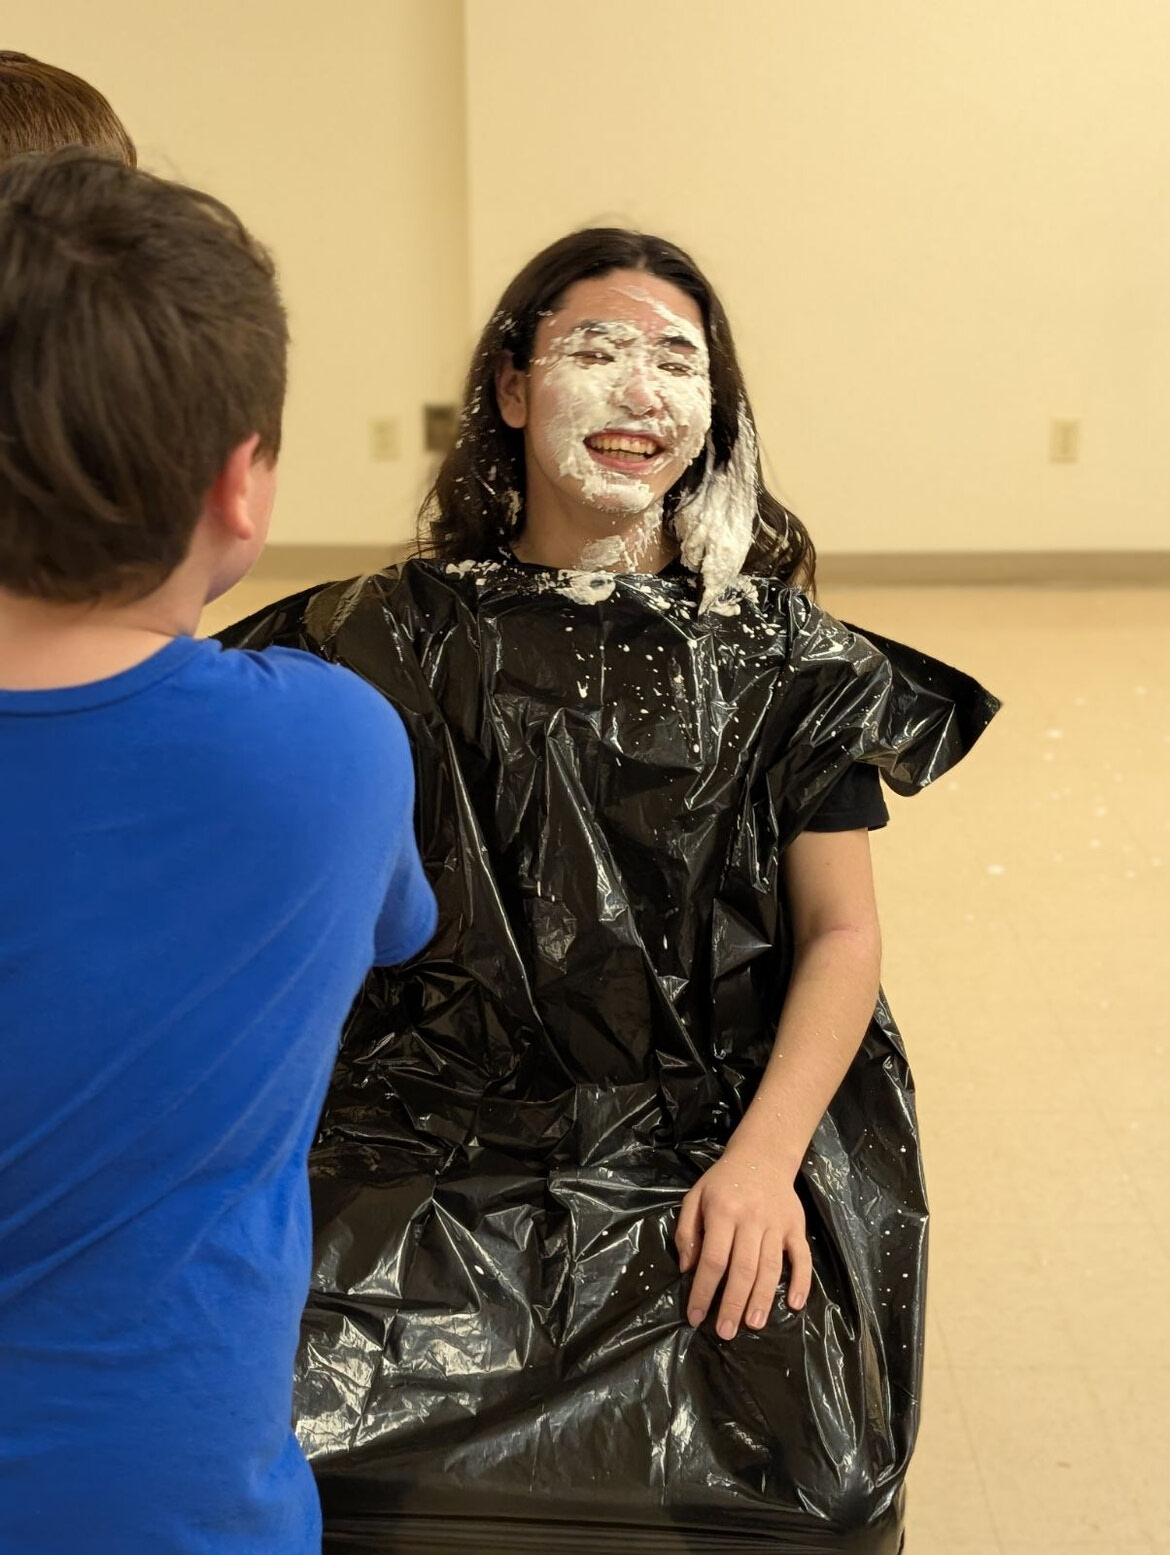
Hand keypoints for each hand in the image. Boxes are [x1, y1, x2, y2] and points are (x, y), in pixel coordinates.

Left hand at [675, 1151, 811, 1339]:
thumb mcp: (695, 1197)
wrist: (762, 1157)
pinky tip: (794, 1304)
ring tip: (753, 1325)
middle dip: (733, 1303)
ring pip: (770, 1267)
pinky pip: (802, 1257)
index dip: (704, 1291)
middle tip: (726, 1332)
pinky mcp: (796, 1227)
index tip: (696, 1317)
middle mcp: (751, 1220)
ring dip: (762, 1299)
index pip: (713, 1259)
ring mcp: (776, 1224)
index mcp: (723, 1212)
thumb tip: (688, 1269)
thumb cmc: (723, 1183)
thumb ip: (686, 1231)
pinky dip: (801, 1281)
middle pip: (743, 1268)